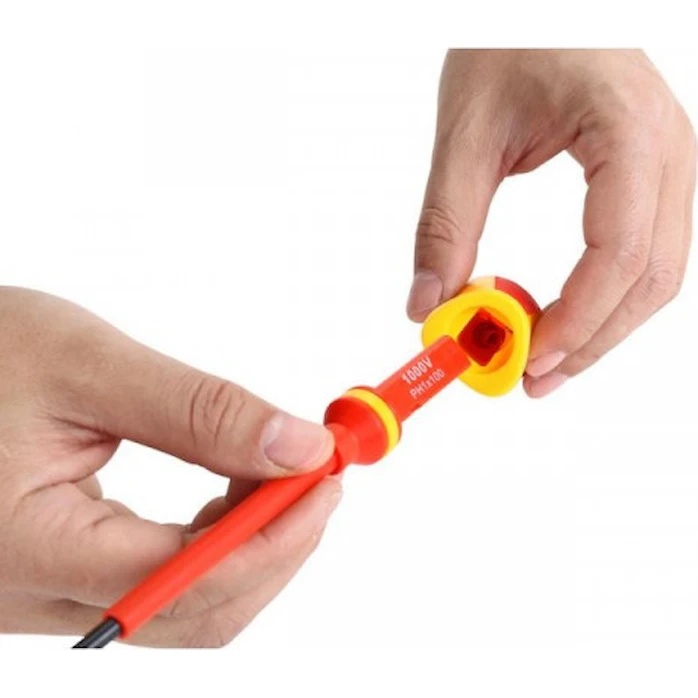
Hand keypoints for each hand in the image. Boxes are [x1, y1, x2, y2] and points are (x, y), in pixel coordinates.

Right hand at [0, 287, 339, 646]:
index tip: (324, 479)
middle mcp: (32, 597)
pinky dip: (213, 544)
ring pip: (184, 609)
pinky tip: (232, 493)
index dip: (274, 536)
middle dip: (275, 546)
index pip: (184, 580)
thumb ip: (198, 413)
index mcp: (30, 550)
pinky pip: (158, 586)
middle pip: (196, 613)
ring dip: (249, 547)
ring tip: (280, 478)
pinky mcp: (60, 577)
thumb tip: (295, 447)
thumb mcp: (88, 365)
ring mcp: (46, 596)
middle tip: (317, 478)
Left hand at [407, 49, 695, 396]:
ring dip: (603, 326)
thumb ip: (446, 222)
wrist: (541, 1)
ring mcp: (668, 164)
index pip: (619, 253)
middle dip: (593, 339)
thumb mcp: (465, 132)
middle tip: (533, 377)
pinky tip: (565, 315)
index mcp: (629, 132)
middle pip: (651, 278)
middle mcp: (667, 151)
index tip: (527, 356)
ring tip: (545, 359)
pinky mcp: (650, 176)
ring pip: (657, 273)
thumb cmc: (511, 37)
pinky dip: (607, 296)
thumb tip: (427, 303)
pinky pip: (645, 252)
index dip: (577, 319)